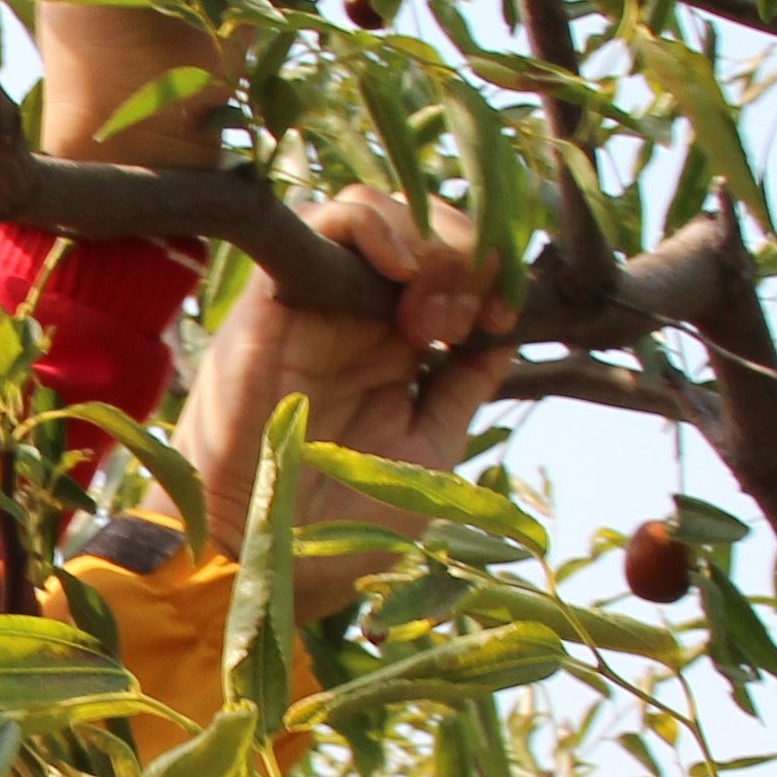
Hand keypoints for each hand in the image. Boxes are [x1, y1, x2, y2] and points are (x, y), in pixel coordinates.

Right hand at [172, 186, 521, 603]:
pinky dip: (374, 223)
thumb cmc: (341, 530)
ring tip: (434, 309)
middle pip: (419, 229)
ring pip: (374, 212)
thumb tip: (504, 340)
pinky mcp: (275, 300)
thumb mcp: (429, 455)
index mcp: (393, 351)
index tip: (509, 315)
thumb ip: (461, 391)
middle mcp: (355, 318)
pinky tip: (403, 267)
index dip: (492, 273)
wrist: (268, 564)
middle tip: (474, 312)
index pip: (447, 270)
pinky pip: (323, 221)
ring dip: (427, 239)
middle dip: (468, 254)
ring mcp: (317, 305)